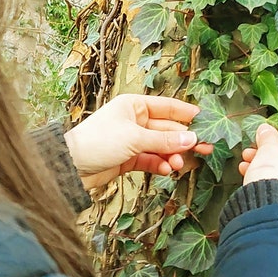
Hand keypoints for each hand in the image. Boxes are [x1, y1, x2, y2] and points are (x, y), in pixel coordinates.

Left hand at [64, 94, 211, 189]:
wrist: (70, 166)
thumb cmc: (98, 141)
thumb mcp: (134, 138)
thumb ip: (165, 141)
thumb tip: (192, 139)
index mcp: (135, 106)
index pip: (168, 107)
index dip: (188, 114)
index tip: (207, 121)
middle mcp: (135, 121)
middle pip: (168, 130)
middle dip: (184, 141)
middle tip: (206, 149)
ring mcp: (133, 140)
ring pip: (161, 147)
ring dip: (172, 156)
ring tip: (179, 165)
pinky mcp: (129, 158)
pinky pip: (152, 160)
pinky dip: (160, 165)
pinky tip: (167, 171)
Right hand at [239, 120, 277, 205]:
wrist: (274, 214)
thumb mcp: (269, 150)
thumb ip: (268, 137)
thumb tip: (266, 130)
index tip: (272, 126)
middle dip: (272, 146)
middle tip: (257, 143)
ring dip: (267, 160)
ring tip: (247, 158)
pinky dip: (270, 175)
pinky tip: (248, 172)